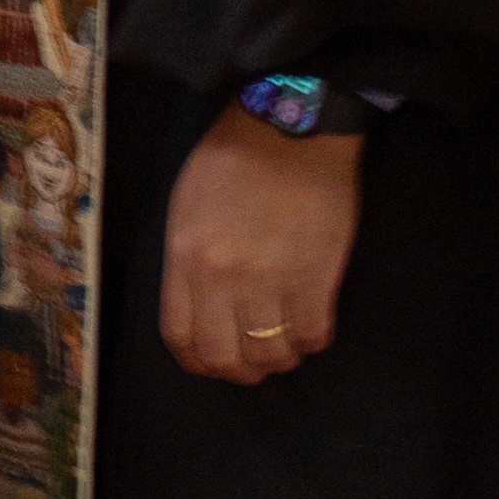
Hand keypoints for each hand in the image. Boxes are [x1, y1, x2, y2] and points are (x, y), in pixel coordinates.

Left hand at [160, 109, 360, 383]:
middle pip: (225, 357)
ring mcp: (272, 280)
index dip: (196, 361)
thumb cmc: (231, 159)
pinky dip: (312, 342)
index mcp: (186, 258)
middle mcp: (224, 278)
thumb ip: (188, 261)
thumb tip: (199, 306)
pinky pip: (314, 334)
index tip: (210, 362)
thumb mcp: (186, 207)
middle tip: (252, 363)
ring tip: (284, 346)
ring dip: (279, 359)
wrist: (290, 127)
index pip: (181, 336)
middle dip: (238, 371)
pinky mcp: (318, 276)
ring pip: (272, 353)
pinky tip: (310, 329)